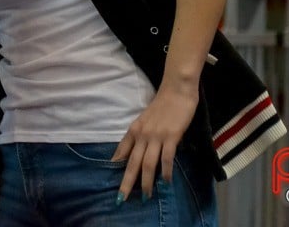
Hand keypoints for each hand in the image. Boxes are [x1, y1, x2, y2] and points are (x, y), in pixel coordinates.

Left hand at [113, 79, 197, 201]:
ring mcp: (155, 136)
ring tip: (146, 196)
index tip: (112, 181)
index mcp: (134, 130)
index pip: (121, 152)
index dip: (116, 168)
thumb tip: (138, 152)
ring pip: (147, 164)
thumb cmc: (163, 104)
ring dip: (146, 182)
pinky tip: (166, 182)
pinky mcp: (171, 136)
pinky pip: (166, 158)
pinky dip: (166, 172)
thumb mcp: (145, 120)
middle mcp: (141, 134)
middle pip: (131, 163)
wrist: (176, 89)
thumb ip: (141, 135)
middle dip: (126, 183)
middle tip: (122, 199)